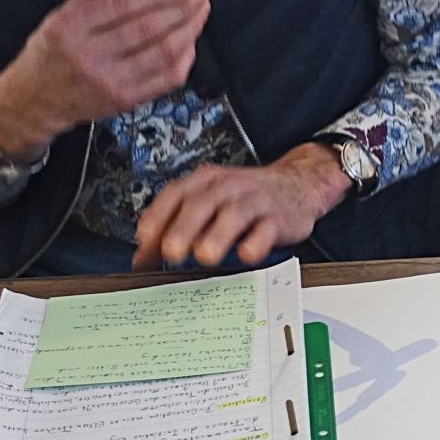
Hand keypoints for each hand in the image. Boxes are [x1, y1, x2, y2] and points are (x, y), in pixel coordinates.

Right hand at [0, 0, 210, 163]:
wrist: (35, 100)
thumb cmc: (51, 53)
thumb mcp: (63, 14)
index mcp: (71, 27)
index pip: (124, 6)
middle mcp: (89, 55)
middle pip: (149, 29)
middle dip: (183, 8)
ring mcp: (109, 81)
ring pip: (164, 53)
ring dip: (190, 29)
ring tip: (200, 12)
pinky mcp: (125, 100)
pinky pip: (167, 78)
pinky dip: (185, 57)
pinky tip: (190, 41)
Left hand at [131, 143, 351, 269]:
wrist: (297, 183)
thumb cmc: (244, 199)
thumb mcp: (209, 203)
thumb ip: (175, 226)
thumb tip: (141, 258)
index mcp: (206, 181)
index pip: (176, 194)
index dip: (158, 216)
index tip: (144, 241)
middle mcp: (228, 187)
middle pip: (202, 203)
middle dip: (184, 227)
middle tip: (171, 252)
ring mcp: (255, 201)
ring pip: (234, 214)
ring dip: (218, 235)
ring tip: (205, 256)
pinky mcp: (279, 218)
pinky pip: (267, 229)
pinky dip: (256, 242)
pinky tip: (247, 254)